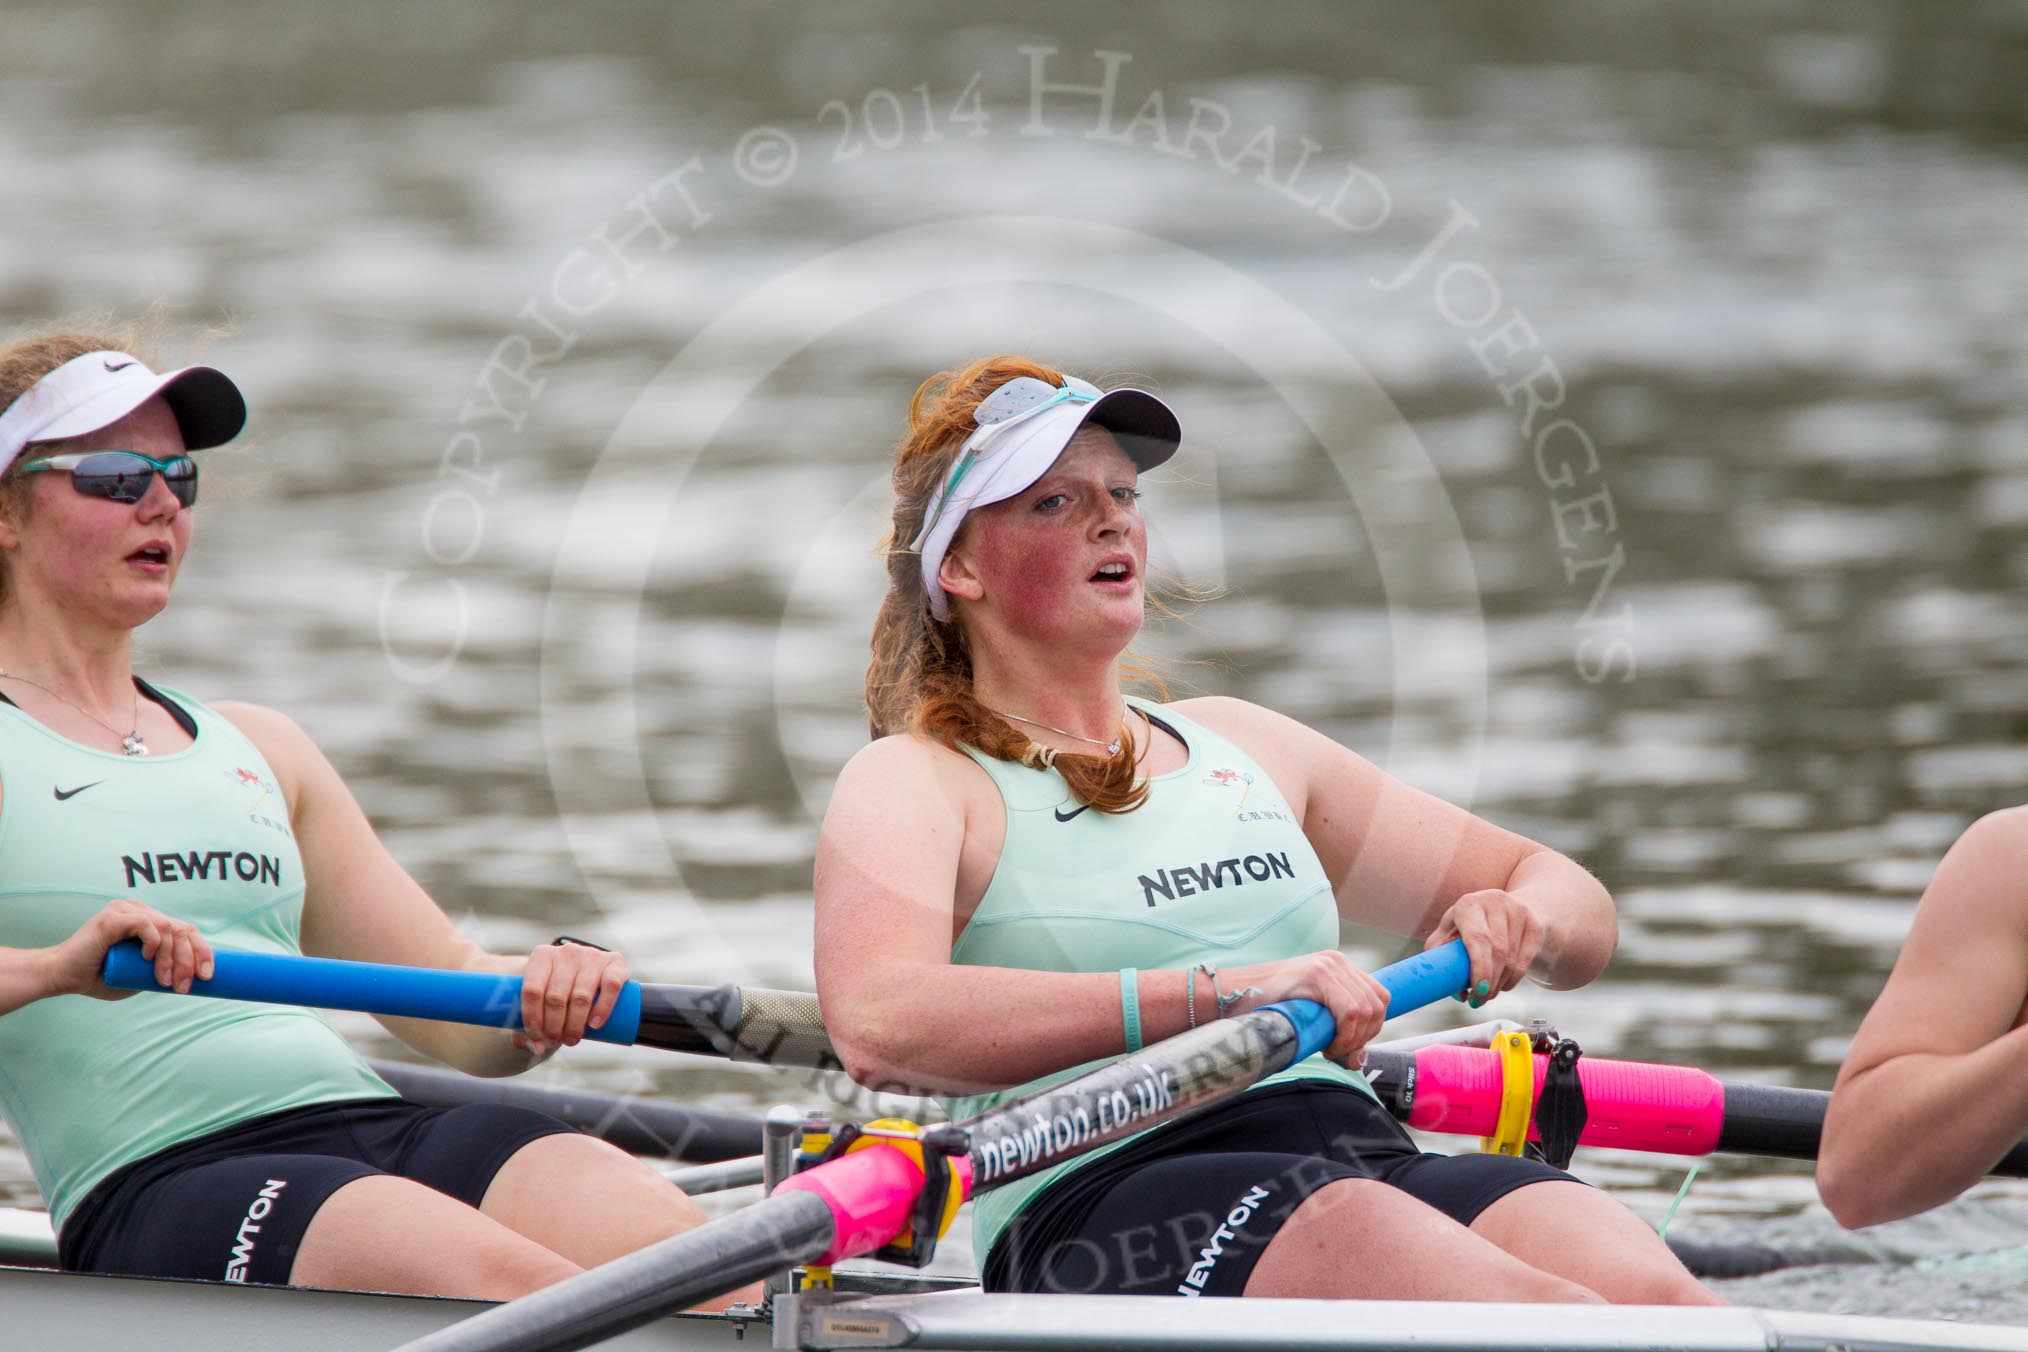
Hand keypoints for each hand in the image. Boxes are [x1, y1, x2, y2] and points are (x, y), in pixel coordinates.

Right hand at [46, 899, 212, 1000]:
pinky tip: (147, 959)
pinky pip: (146, 923)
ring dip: (172, 958)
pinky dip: (154, 942)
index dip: (203, 952)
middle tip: (184, 986)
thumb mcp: (140, 976)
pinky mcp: (113, 917)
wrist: (64, 977)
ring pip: (168, 928)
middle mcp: (141, 911)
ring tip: (164, 981)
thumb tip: (194, 978)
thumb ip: (162, 970)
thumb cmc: (101, 977)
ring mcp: (127, 911)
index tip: (207, 977)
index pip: (186, 931)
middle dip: (190, 960)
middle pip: (182, 929)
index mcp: (150, 922)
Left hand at [514, 940, 628, 1056]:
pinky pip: (611, 986)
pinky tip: (594, 1024)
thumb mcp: (539, 999)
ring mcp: (592, 955)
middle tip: (556, 1041)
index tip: (536, 1038)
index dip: (532, 1019)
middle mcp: (567, 952)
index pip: (532, 990)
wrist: (586, 972)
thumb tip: (537, 1047)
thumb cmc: (557, 990)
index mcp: (542, 956)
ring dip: (575, 1025)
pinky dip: (603, 1009)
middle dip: (554, 1026)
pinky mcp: (615, 962)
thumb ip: (527, 1026)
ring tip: (572, 1039)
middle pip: (556, 997)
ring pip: (581, 996)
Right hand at [1219, 950, 1390, 1065]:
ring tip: (1330, 1050)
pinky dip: (1346, 1035)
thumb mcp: (1309, 1012)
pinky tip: (1327, 1045)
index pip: (1379, 998)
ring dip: (1354, 1039)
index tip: (1350, 1049)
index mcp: (1339, 967)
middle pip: (1378, 1004)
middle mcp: (1337, 961)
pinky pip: (1351, 1011)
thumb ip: (1335, 1026)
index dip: (1372, 1028)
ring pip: (1366, 1009)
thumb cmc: (1264, 1009)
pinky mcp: (1317, 974)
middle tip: (1340, 1054)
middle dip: (1365, 1037)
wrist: (1230, 995)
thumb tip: (1359, 1058)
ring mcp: (1328, 965)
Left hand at [1426, 889, 1543, 1007]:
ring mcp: (1518, 911)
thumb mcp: (1449, 932)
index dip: (1479, 968)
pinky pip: (1526, 960)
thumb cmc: (1470, 924)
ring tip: (1488, 993)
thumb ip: (1442, 957)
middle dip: (1489, 982)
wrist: (1504, 908)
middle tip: (1479, 1000)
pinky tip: (1504, 984)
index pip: (1478, 938)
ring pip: (1512, 959)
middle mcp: (1494, 903)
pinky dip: (1514, 979)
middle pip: (1498, 951)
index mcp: (1468, 905)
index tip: (1476, 990)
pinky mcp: (1534, 924)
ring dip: (1500, 983)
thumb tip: (1455, 991)